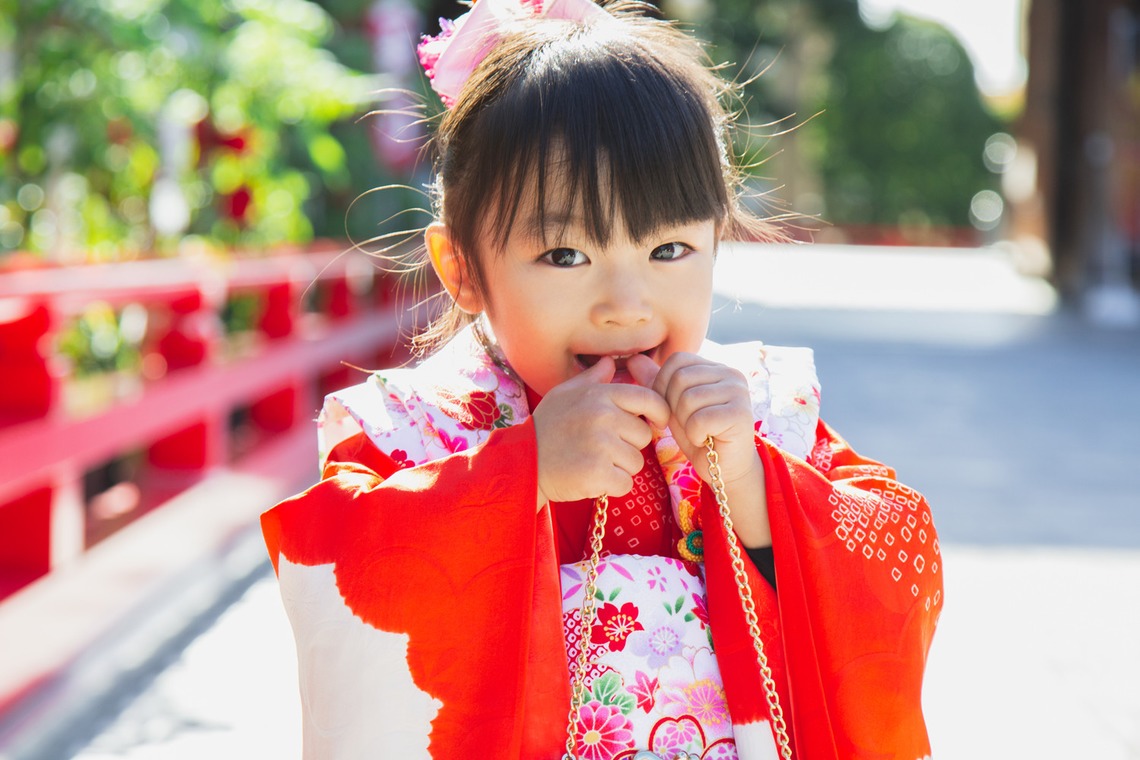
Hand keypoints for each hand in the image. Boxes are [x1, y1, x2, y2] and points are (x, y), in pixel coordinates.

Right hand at [532, 356, 670, 507]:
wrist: (522, 462)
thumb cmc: (547, 427)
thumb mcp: (565, 394)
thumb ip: (592, 379)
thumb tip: (611, 361)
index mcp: (600, 394)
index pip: (650, 399)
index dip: (659, 413)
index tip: (656, 423)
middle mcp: (603, 416)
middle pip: (644, 435)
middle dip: (629, 445)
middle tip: (601, 448)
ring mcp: (601, 445)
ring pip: (636, 462)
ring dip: (619, 467)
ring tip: (592, 462)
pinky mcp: (598, 473)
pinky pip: (625, 483)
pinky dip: (611, 486)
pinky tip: (591, 479)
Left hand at [627, 352, 770, 546]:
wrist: (723, 468)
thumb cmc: (698, 435)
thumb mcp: (672, 407)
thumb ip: (656, 382)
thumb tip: (633, 359)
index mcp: (715, 367)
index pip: (677, 361)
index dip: (664, 386)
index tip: (673, 409)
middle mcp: (731, 374)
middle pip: (680, 379)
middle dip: (675, 407)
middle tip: (690, 424)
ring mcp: (738, 392)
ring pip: (689, 399)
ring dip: (686, 423)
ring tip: (700, 432)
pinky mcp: (740, 414)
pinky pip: (699, 420)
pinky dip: (696, 435)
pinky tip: (708, 440)